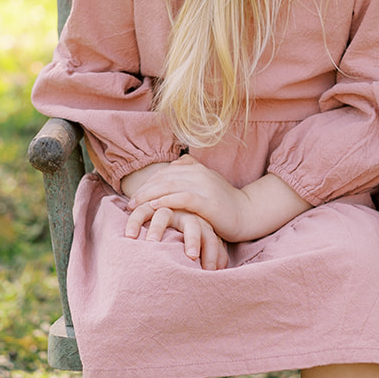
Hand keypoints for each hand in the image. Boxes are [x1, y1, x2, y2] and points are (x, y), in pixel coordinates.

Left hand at [124, 155, 246, 237]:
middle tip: (130, 203)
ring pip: (169, 186)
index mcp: (197, 168)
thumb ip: (191, 173)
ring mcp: (204, 186)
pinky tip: (153, 207)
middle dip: (144, 190)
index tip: (134, 196)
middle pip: (164, 178)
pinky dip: (166, 201)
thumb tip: (176, 164)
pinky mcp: (208, 201)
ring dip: (149, 196)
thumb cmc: (224, 203)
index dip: (148, 183)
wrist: (247, 213)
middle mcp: (199, 173)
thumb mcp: (207, 184)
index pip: (165, 173)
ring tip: (135, 206)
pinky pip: (182, 198)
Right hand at [124, 202, 228, 267]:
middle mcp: (187, 214)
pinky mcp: (150, 205)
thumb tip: (221, 270)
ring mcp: (168, 208)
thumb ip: (215, 254)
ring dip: (158, 228)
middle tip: (192, 257)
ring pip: (164, 215)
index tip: (212, 271)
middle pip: (192, 225)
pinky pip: (141, 211)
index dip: (213, 254)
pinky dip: (135, 221)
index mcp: (204, 224)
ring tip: (152, 243)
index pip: (212, 238)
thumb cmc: (194, 234)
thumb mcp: (206, 242)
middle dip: (193, 240)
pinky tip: (130, 235)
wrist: (176, 202)